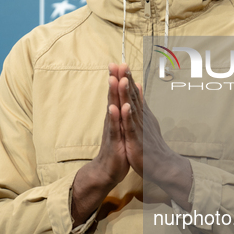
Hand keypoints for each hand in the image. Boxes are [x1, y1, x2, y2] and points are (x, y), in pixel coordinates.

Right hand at [70, 69, 129, 225]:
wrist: (108, 170)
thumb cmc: (117, 148)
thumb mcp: (122, 128)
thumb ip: (122, 113)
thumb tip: (125, 98)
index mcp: (116, 116)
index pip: (117, 94)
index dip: (119, 79)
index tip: (120, 62)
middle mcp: (112, 120)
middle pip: (113, 97)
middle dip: (115, 80)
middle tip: (115, 64)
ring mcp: (112, 130)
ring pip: (113, 109)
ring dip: (114, 94)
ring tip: (114, 79)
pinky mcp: (113, 141)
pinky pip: (115, 128)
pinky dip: (116, 117)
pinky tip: (116, 108)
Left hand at [115, 64, 192, 207]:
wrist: (163, 166)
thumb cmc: (153, 145)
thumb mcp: (146, 120)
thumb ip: (141, 103)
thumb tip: (136, 86)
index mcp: (141, 114)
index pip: (132, 93)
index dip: (126, 78)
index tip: (120, 63)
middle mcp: (141, 118)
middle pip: (132, 96)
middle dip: (126, 80)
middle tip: (121, 64)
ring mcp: (139, 129)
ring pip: (131, 109)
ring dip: (126, 94)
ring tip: (122, 79)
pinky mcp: (136, 141)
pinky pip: (131, 128)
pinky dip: (128, 117)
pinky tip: (124, 107)